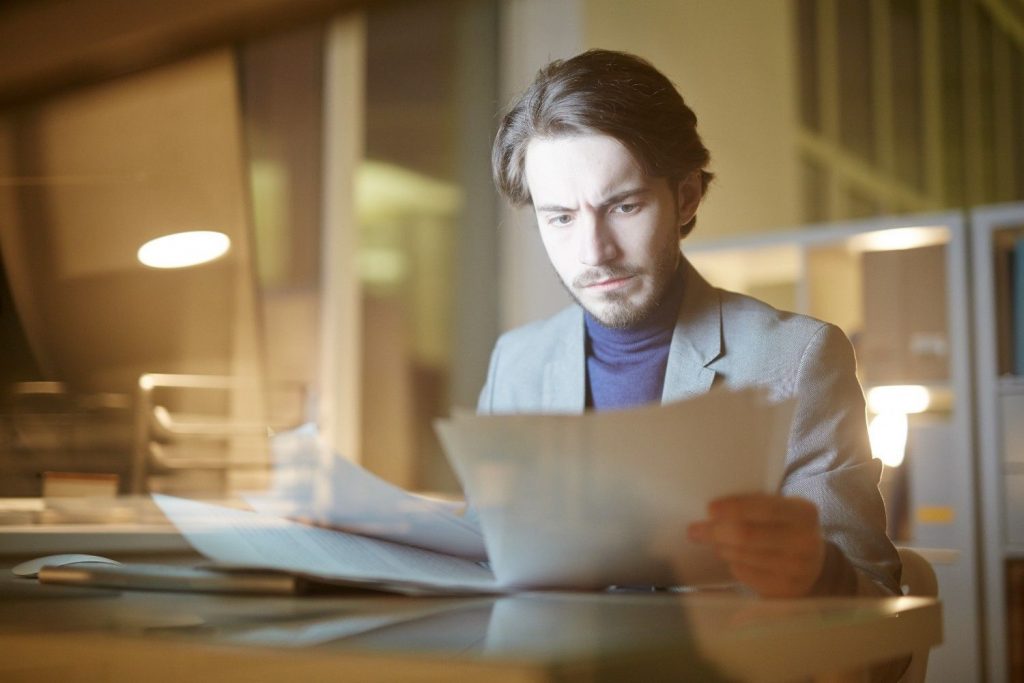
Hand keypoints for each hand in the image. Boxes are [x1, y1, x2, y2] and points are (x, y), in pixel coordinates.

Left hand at [687, 493, 824, 597]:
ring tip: (715, 542)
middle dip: (716, 532)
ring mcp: (796, 569)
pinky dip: (733, 564)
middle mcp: (804, 541)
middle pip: (748, 535)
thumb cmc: (787, 529)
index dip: (735, 508)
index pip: (766, 508)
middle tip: (694, 530)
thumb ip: (756, 505)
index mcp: (803, 513)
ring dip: (721, 548)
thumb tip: (712, 510)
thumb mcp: (783, 510)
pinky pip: (745, 574)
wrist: (815, 567)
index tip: (710, 509)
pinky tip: (733, 558)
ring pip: (743, 556)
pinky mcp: (784, 589)